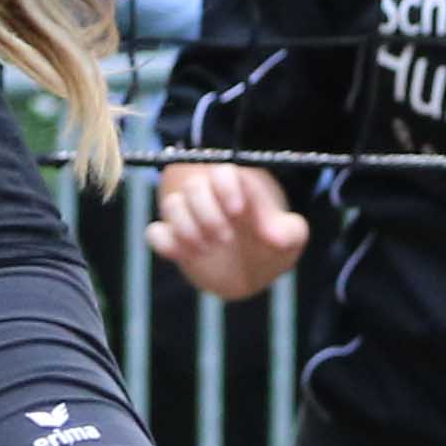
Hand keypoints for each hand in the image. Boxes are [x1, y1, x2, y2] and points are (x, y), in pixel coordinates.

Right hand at [144, 161, 309, 300]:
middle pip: (194, 186)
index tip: (238, 211)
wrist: (252, 273)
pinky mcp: (173, 239)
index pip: (223, 172)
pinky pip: (154, 233)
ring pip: (172, 205)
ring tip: (208, 249)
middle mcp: (209, 196)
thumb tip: (273, 234)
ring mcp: (189, 217)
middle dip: (208, 214)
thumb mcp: (291, 238)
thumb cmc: (272, 245)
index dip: (226, 188)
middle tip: (225, 238)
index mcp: (237, 187)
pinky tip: (186, 255)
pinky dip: (166, 242)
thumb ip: (290, 231)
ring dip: (187, 228)